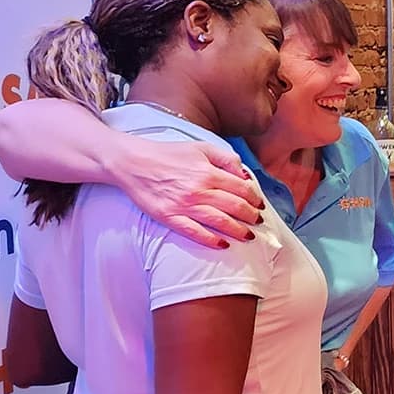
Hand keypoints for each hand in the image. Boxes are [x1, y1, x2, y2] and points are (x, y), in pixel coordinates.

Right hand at [119, 140, 264, 247]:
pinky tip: (222, 244)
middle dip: (251, 216)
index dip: (255, 198)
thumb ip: (227, 159)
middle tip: (258, 221)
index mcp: (208, 172)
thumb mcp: (201, 148)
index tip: (260, 204)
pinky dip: (211, 240)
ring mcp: (184, 206)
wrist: (133, 162)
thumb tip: (246, 175)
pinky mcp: (169, 217)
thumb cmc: (168, 154)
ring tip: (248, 236)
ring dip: (238, 230)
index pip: (241, 189)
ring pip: (219, 222)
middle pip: (235, 207)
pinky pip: (194, 232)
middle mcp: (199, 190)